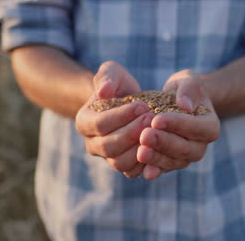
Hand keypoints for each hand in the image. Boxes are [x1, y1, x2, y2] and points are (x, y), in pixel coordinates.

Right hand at [75, 61, 151, 177]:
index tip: (143, 106)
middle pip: (109, 147)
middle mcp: (92, 144)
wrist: (130, 103)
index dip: (122, 117)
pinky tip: (160, 147)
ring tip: (157, 133)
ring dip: (140, 149)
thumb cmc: (119, 86)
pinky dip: (146, 163)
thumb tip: (102, 92)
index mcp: (84, 122)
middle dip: (133, 133)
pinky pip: (133, 171)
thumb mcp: (112, 73)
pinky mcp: (124, 166)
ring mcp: (107, 158)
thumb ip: (107, 77)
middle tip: (152, 119)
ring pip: (120, 163)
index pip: (100, 125)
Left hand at [136, 70, 219, 179]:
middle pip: (185, 149)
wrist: (174, 103)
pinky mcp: (170, 164)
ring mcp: (185, 158)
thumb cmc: (183, 89)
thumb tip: (185, 105)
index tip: (157, 119)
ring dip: (156, 158)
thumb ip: (189, 88)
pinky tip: (141, 169)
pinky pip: (162, 169)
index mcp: (210, 126)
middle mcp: (200, 146)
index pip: (197, 128)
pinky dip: (152, 169)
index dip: (177, 125)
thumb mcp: (188, 80)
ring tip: (140, 151)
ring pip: (173, 162)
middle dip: (164, 143)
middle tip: (145, 135)